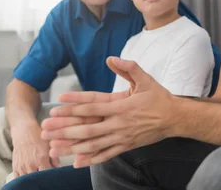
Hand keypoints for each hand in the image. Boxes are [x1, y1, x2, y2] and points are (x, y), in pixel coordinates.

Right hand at [10, 122, 59, 178]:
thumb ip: (55, 158)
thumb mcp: (49, 145)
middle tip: (45, 173)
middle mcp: (31, 165)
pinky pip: (18, 178)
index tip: (53, 173)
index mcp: (41, 159)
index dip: (51, 174)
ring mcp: (22, 166)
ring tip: (37, 172)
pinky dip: (23, 179)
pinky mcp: (15, 166)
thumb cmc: (39, 137)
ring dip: (33, 178)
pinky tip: (28, 176)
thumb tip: (58, 168)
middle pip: (38, 178)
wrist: (24, 131)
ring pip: (28, 180)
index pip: (47, 174)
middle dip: (43, 177)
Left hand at [41, 57, 176, 167]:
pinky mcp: (126, 146)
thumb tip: (111, 58)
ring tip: (53, 148)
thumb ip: (129, 67)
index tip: (55, 108)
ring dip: (71, 146)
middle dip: (64, 130)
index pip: (92, 107)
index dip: (72, 108)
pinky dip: (90, 159)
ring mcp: (122, 137)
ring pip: (93, 144)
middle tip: (45, 131)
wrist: (175, 118)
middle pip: (87, 128)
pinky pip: (106, 155)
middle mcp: (119, 124)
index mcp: (122, 106)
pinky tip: (76, 162)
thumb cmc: (159, 97)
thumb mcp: (146, 79)